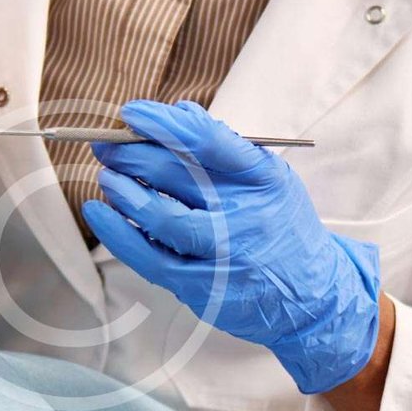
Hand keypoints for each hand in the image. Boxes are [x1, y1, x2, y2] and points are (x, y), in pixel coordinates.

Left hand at [82, 99, 381, 393]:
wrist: (312, 297)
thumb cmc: (279, 227)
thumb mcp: (270, 179)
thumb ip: (225, 148)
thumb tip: (176, 113)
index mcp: (263, 179)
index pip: (208, 141)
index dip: (163, 123)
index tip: (132, 113)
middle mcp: (245, 215)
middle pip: (177, 175)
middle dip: (131, 154)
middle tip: (106, 146)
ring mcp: (223, 254)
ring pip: (161, 217)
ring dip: (124, 191)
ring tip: (106, 176)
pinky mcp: (201, 286)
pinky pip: (149, 257)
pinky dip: (117, 233)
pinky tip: (99, 213)